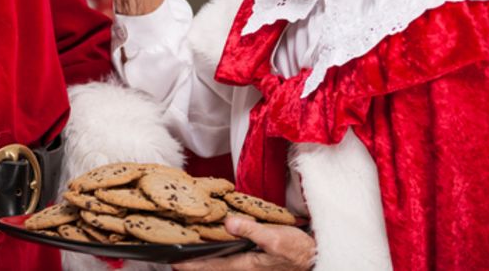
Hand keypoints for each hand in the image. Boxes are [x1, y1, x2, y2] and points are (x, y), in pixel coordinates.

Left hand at [173, 217, 314, 270]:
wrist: (314, 258)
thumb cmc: (297, 250)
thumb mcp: (275, 237)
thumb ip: (251, 230)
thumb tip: (229, 223)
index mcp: (244, 264)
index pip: (211, 265)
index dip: (191, 263)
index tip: (173, 261)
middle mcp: (243, 268)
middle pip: (211, 266)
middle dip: (193, 263)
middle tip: (174, 257)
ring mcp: (248, 265)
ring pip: (219, 263)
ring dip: (204, 258)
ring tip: (187, 251)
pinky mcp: (253, 260)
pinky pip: (229, 259)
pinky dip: (217, 254)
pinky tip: (214, 244)